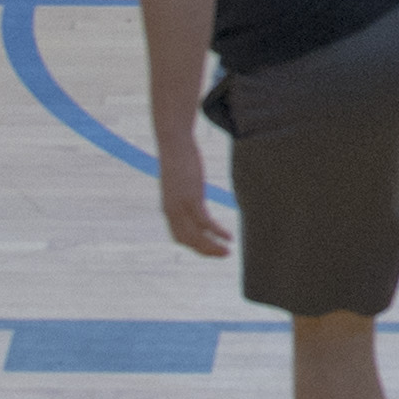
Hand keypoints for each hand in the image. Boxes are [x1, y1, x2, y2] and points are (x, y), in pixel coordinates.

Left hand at [156, 139, 231, 257]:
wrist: (173, 143)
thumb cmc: (178, 158)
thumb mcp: (180, 180)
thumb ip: (184, 190)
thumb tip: (192, 190)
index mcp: (169, 209)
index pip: (180, 237)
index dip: (196, 247)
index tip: (211, 249)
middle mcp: (172, 212)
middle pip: (188, 241)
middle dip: (206, 251)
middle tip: (223, 255)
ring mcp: (181, 206)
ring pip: (196, 236)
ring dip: (212, 247)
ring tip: (228, 251)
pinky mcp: (192, 198)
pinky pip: (205, 222)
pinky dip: (217, 232)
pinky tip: (228, 236)